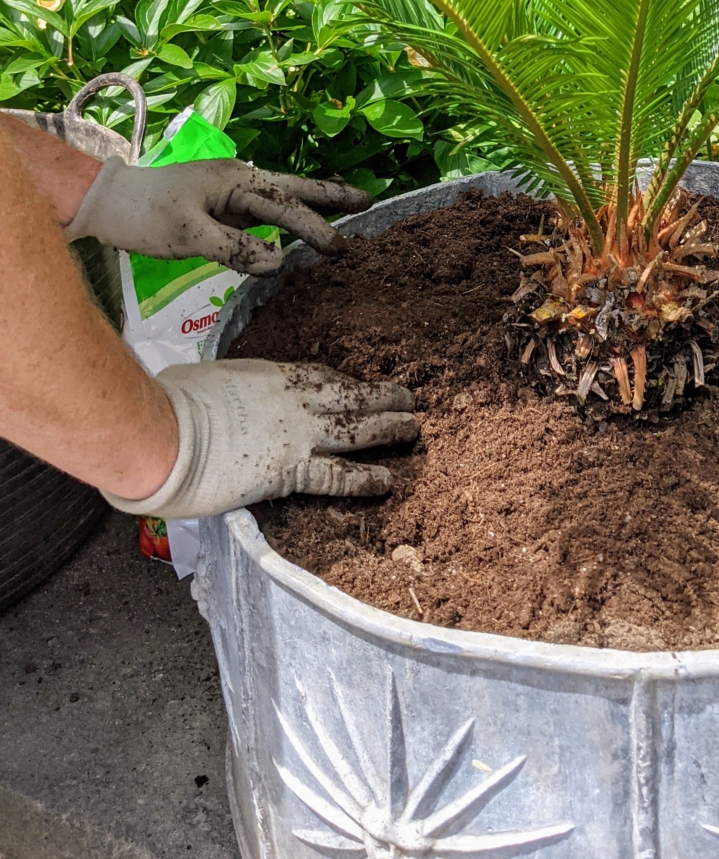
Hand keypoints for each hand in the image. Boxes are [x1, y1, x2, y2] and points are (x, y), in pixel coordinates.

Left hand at [64, 157, 370, 273]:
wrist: (107, 201)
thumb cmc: (144, 215)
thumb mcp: (187, 235)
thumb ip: (234, 248)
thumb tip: (278, 264)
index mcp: (235, 181)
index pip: (284, 205)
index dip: (313, 226)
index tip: (338, 248)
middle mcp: (239, 180)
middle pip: (295, 188)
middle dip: (332, 196)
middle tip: (370, 201)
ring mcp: (231, 193)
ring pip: (283, 197)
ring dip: (315, 203)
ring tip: (350, 209)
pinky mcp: (223, 206)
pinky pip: (265, 211)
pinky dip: (290, 215)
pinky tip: (301, 226)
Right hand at [102, 361, 416, 518]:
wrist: (166, 432)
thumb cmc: (172, 402)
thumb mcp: (203, 380)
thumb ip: (220, 391)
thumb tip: (209, 397)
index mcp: (271, 376)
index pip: (320, 377)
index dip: (345, 384)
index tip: (359, 387)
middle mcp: (294, 401)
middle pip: (351, 396)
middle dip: (381, 397)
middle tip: (408, 398)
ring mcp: (298, 434)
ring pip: (357, 429)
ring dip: (388, 429)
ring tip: (413, 430)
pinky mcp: (293, 471)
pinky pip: (339, 475)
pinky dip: (365, 478)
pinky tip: (387, 482)